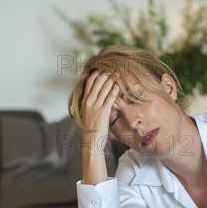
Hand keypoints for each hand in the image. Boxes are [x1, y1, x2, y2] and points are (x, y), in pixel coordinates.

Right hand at [80, 70, 119, 184]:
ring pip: (105, 87)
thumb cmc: (92, 128)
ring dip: (113, 78)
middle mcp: (89, 101)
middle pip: (98, 80)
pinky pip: (111, 97)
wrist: (91, 141)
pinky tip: (121, 85)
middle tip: (115, 66)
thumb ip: (93, 103)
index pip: (90, 81)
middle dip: (107, 72)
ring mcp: (96, 106)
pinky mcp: (104, 111)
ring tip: (120, 72)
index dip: (98, 72)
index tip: (105, 67)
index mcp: (85, 100)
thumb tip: (98, 95)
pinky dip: (116, 89)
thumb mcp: (89, 113)